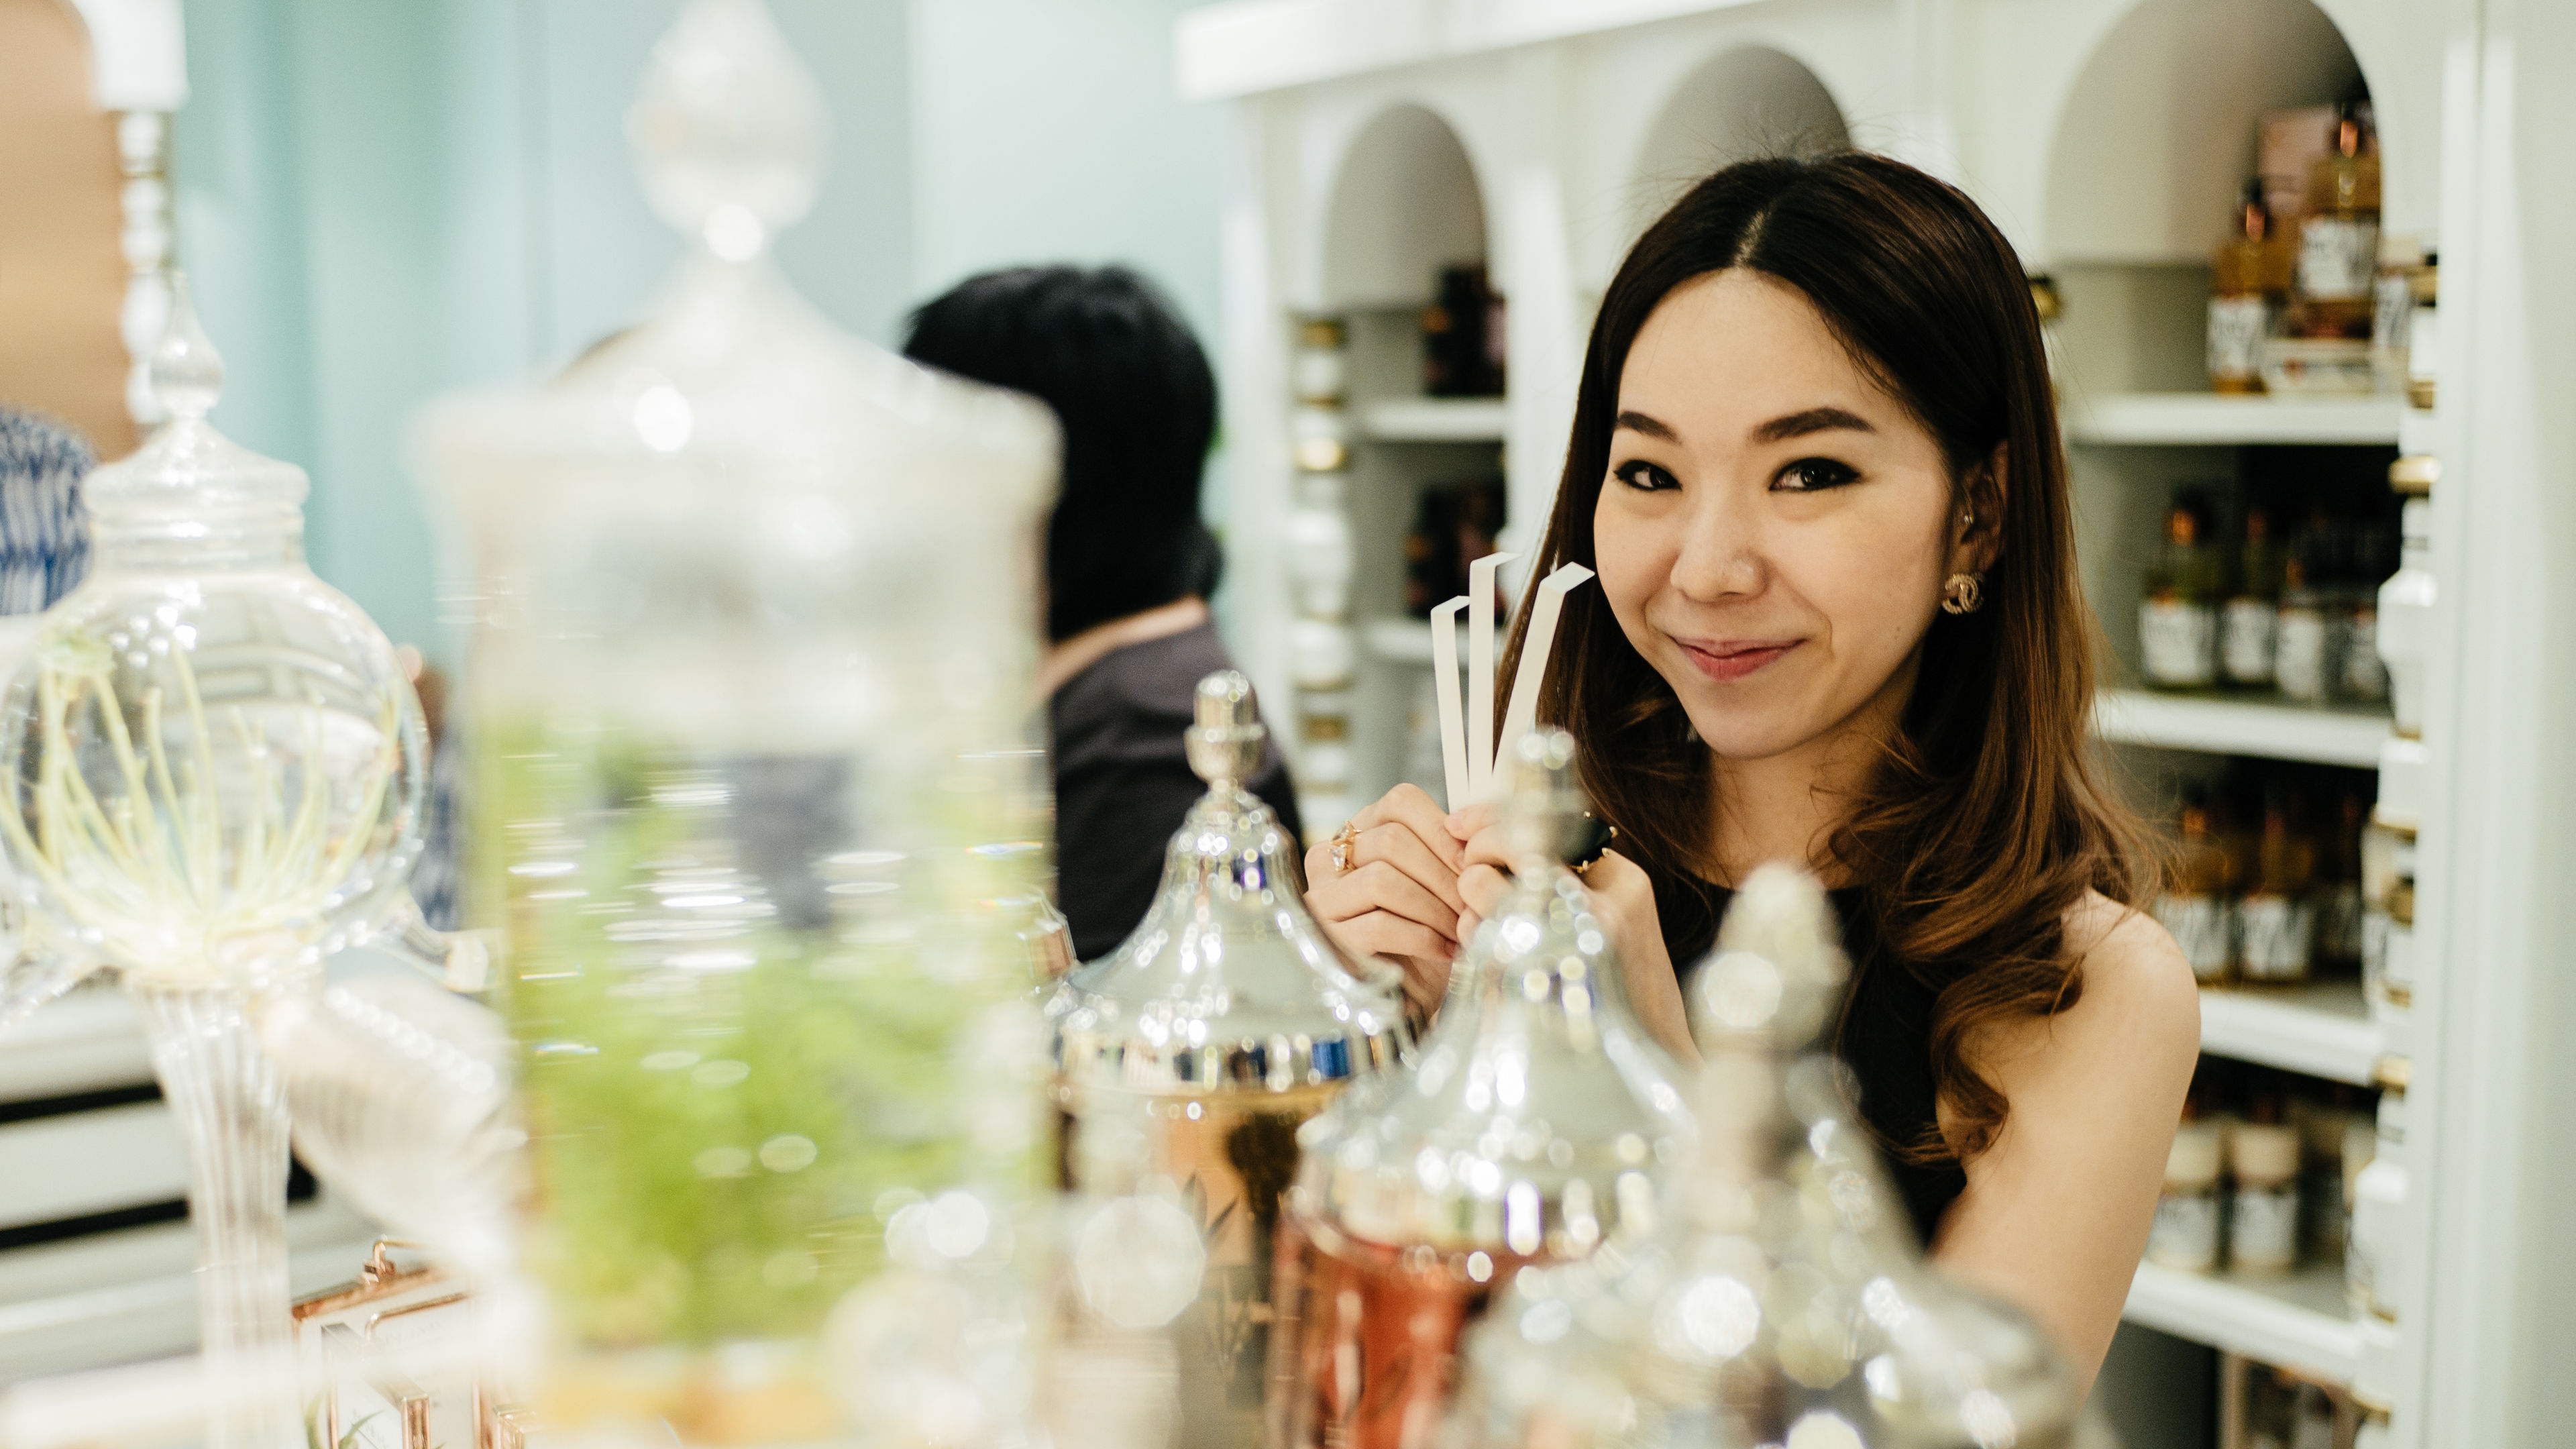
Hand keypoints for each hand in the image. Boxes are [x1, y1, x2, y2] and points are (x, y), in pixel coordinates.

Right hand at [1304, 784, 1466, 1017]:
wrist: (1415, 994)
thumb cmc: (1430, 933)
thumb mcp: (1441, 883)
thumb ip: (1448, 848)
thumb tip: (1469, 827)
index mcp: (1360, 831)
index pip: (1399, 802)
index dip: (1442, 829)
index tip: (1470, 862)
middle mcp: (1330, 858)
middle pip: (1392, 841)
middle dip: (1443, 876)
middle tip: (1471, 904)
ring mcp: (1322, 897)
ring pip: (1382, 880)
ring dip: (1433, 907)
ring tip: (1458, 928)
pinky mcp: (1327, 937)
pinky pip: (1378, 925)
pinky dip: (1421, 937)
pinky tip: (1443, 950)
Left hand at [1451, 808, 1695, 1060]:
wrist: (1651, 1059)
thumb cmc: (1628, 987)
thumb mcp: (1620, 917)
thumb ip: (1574, 874)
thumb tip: (1494, 835)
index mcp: (1624, 884)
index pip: (1547, 822)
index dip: (1491, 818)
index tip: (1458, 824)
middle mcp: (1598, 911)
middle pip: (1509, 848)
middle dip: (1476, 856)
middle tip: (1470, 873)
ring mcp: (1564, 951)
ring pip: (1483, 889)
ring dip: (1471, 904)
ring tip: (1489, 926)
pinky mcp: (1531, 989)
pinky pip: (1478, 941)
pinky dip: (1472, 944)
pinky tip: (1490, 962)